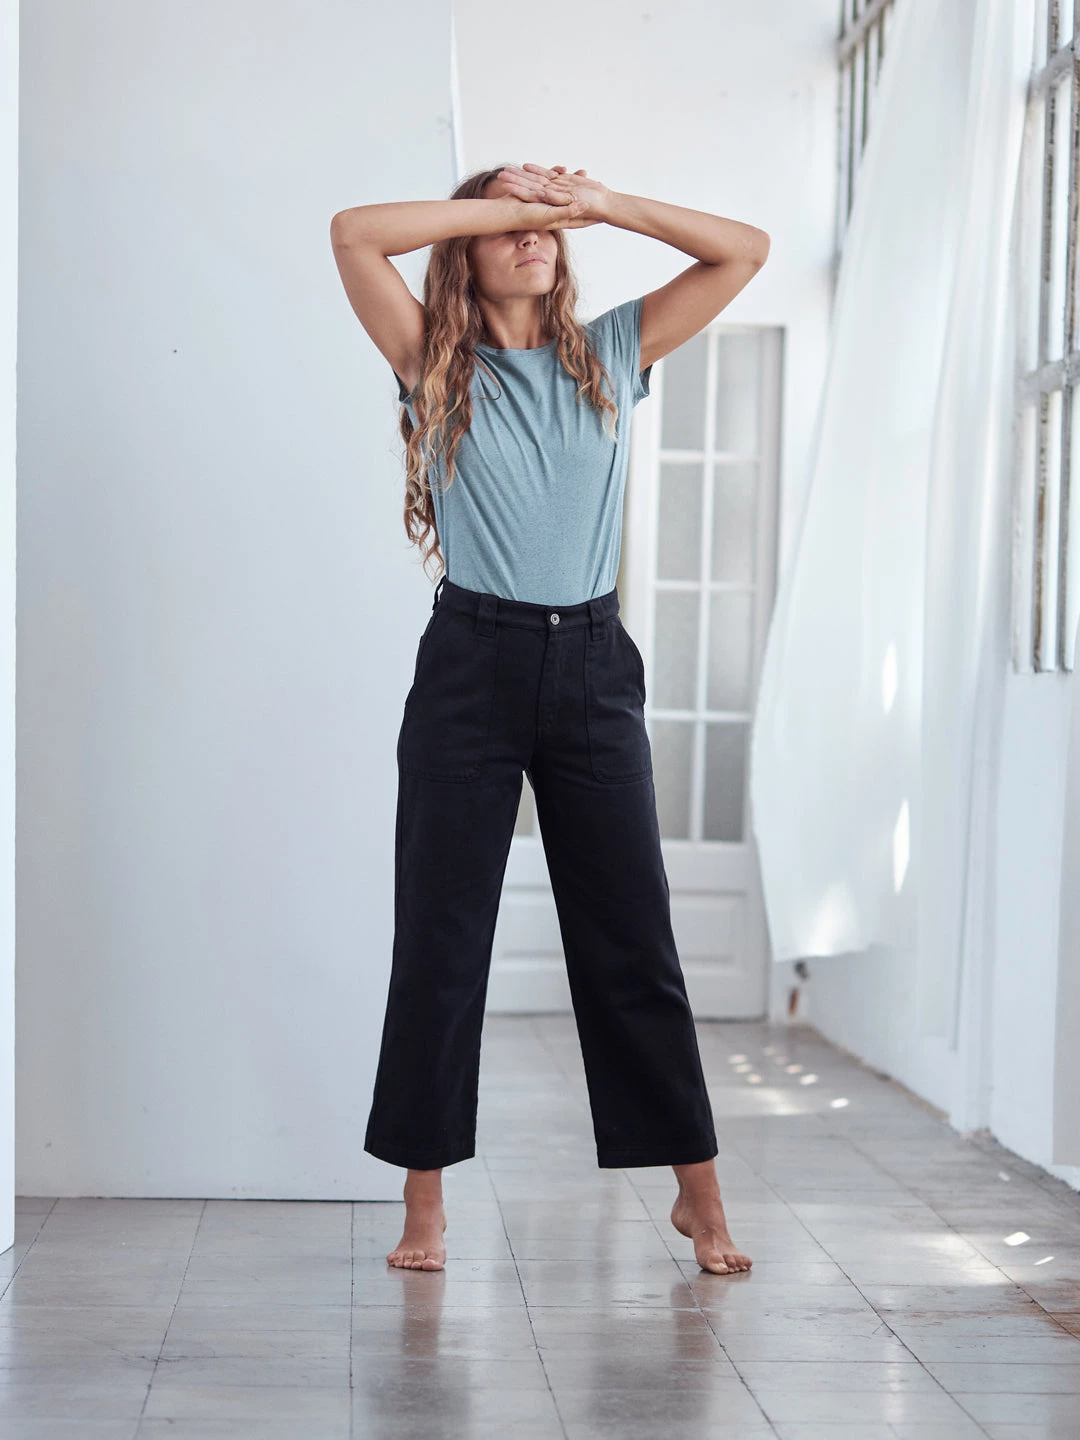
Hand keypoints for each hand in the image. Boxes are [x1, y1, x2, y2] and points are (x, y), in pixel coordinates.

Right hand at [496, 163, 611, 228]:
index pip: (581, 217)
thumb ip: (568, 210)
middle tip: (601, 189)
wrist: (507, 211)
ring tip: (585, 173)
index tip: (606, 213)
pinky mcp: (539, 192)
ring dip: (575, 182)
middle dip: (588, 196)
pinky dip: (558, 175)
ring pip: (565, 189)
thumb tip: (586, 206)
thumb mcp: (550, 215)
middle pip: (575, 202)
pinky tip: (563, 168)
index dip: (593, 215)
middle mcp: (555, 210)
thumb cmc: (528, 216)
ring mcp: (547, 201)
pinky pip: (552, 182)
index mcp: (561, 218)